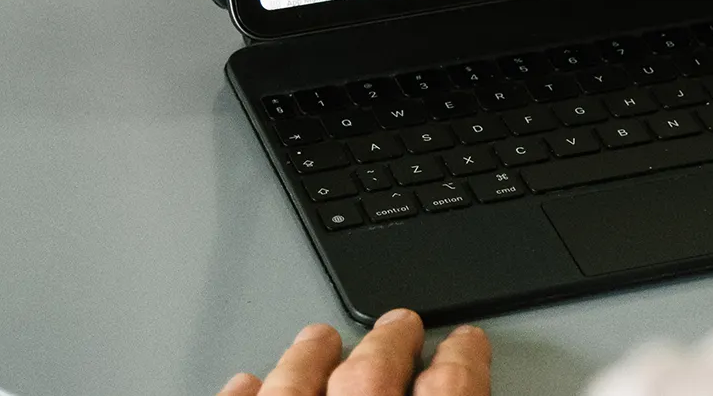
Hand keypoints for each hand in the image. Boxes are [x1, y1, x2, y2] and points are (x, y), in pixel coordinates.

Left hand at [218, 311, 489, 395]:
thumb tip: (467, 390)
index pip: (450, 393)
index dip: (463, 364)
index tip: (467, 344)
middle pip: (371, 377)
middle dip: (388, 345)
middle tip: (401, 324)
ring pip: (294, 387)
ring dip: (309, 358)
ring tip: (319, 337)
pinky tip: (246, 383)